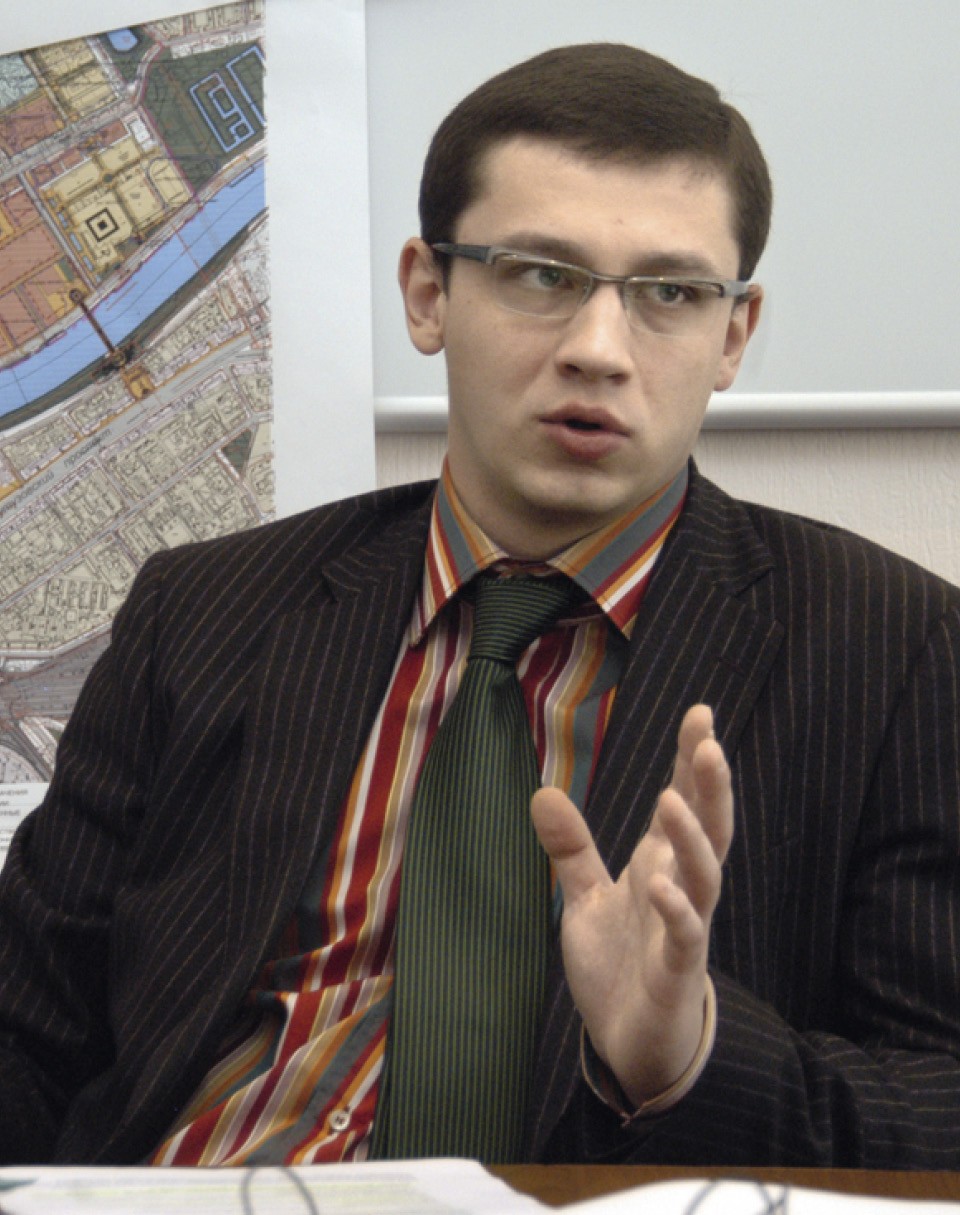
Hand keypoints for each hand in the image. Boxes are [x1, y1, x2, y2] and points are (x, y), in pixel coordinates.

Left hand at [531, 704, 732, 1105]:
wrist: (629, 1043)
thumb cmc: (619, 964)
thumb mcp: (586, 897)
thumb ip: (572, 848)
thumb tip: (542, 791)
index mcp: (661, 864)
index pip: (684, 802)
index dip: (692, 760)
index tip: (701, 713)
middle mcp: (680, 887)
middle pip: (707, 828)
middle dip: (710, 785)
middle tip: (709, 740)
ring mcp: (683, 928)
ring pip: (704, 875)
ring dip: (691, 838)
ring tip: (671, 799)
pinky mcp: (676, 970)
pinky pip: (684, 935)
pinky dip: (676, 909)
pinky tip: (660, 883)